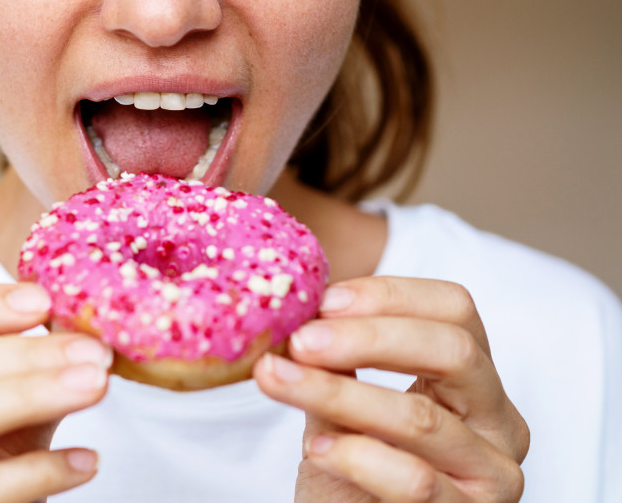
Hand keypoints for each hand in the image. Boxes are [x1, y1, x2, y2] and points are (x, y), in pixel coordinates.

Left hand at [255, 277, 529, 501]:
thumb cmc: (350, 477)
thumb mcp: (342, 408)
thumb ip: (334, 363)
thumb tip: (297, 307)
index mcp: (471, 380)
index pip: (454, 308)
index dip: (389, 295)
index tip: (323, 302)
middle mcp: (498, 422)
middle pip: (454, 351)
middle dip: (368, 338)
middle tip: (301, 340)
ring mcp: (493, 475)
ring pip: (421, 418)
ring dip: (337, 394)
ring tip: (278, 381)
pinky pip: (415, 481)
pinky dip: (357, 457)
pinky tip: (316, 447)